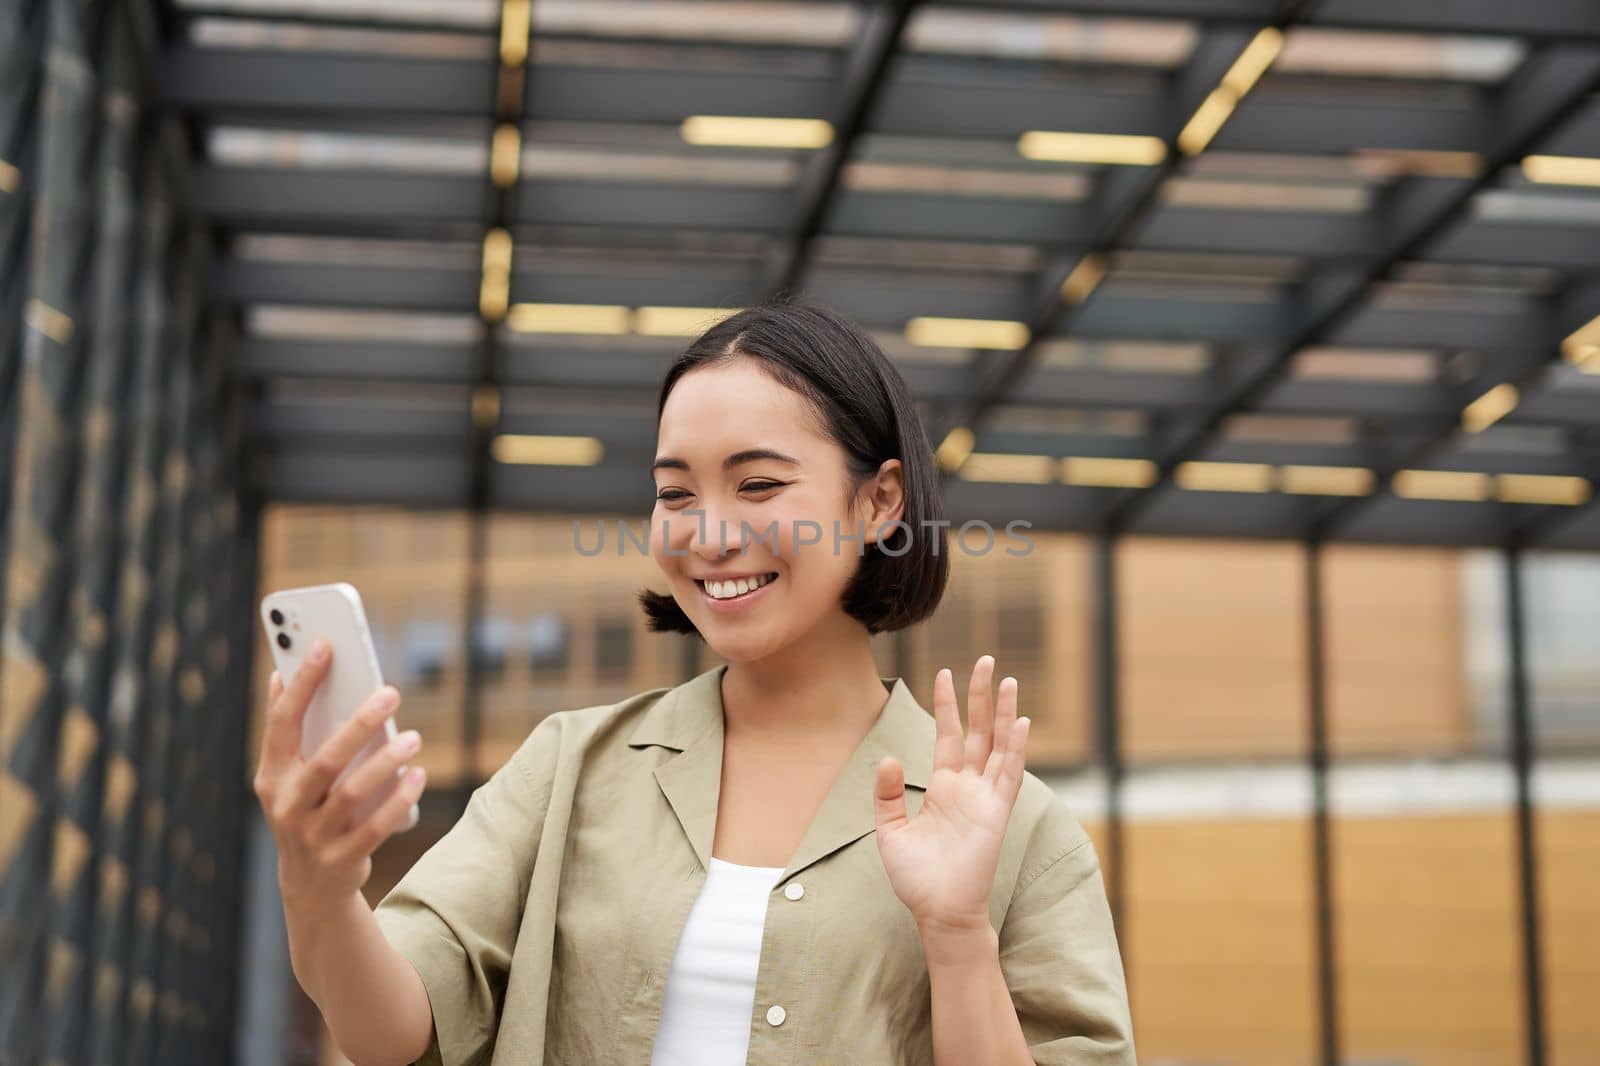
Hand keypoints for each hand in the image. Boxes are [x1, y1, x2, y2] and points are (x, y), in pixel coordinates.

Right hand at [252, 638, 426, 912]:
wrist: (310, 885)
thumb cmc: (305, 810)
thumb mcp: (286, 775)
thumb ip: (286, 728)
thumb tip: (278, 672)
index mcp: (272, 775)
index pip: (283, 722)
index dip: (303, 682)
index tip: (326, 644)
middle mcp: (287, 805)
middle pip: (326, 759)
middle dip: (359, 724)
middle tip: (391, 693)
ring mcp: (312, 835)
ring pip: (353, 794)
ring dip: (386, 762)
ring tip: (413, 737)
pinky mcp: (342, 858)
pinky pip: (375, 826)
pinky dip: (399, 800)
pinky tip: (417, 775)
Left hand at [873, 655, 1029, 932]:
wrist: (938, 911)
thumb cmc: (916, 877)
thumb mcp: (889, 830)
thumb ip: (888, 794)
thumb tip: (888, 758)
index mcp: (944, 787)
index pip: (947, 734)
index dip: (947, 705)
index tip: (946, 673)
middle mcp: (968, 786)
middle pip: (977, 730)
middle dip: (981, 696)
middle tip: (987, 660)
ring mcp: (985, 797)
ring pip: (997, 744)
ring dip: (1004, 713)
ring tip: (1008, 680)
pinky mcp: (997, 813)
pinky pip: (1008, 775)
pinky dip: (1015, 749)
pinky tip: (1020, 722)